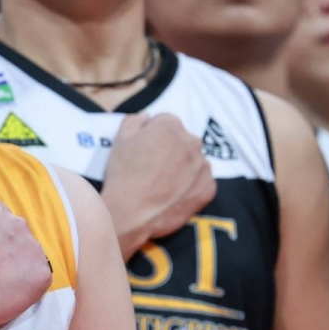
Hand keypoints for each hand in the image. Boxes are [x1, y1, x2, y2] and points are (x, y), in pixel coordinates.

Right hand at [0, 187, 52, 327]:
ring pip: (30, 253)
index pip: (1, 218)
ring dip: (20, 263)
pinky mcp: (42, 272)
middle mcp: (18, 224)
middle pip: (18, 233)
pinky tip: (11, 290)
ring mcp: (33, 247)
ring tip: (1, 280)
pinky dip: (29, 282)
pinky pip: (39, 275)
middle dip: (8, 246)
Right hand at [103, 113, 215, 259]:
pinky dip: (191, 185)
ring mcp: (203, 166)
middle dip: (171, 148)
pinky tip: (173, 194)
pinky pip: (202, 181)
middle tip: (152, 166)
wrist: (131, 212)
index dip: (152, 134)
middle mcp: (192, 142)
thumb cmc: (122, 174)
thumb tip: (147, 117)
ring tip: (163, 183)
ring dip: (183, 166)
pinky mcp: (209, 188)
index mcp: (170, 126)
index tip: (144, 149)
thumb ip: (134, 121)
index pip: (166, 121)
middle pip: (183, 140)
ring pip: (194, 160)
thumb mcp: (119, 140)